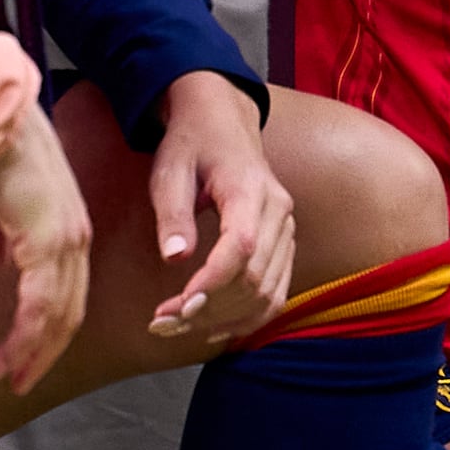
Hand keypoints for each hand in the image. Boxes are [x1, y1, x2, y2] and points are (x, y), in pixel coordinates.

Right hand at [0, 94, 90, 392]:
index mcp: (66, 226)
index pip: (66, 291)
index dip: (46, 328)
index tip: (22, 357)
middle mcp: (74, 237)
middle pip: (68, 311)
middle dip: (43, 351)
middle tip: (18, 382)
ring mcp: (64, 240)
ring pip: (56, 315)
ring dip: (29, 352)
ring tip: (5, 378)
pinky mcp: (46, 242)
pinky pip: (39, 305)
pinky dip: (24, 337)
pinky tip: (5, 357)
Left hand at [141, 73, 296, 344]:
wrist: (222, 120)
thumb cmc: (191, 143)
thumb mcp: (169, 170)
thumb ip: (173, 213)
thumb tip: (174, 256)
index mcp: (249, 189)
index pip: (240, 248)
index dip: (210, 285)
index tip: (175, 308)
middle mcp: (278, 210)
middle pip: (254, 277)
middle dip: (209, 309)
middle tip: (162, 323)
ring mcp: (286, 227)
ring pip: (268, 291)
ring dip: (225, 319)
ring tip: (180, 327)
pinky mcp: (285, 241)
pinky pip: (277, 290)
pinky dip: (250, 317)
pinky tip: (216, 328)